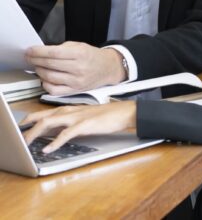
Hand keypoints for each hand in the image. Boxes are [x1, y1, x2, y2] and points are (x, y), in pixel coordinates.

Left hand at [21, 101, 136, 152]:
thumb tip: (57, 132)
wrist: (126, 112)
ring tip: (25, 142)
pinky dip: (55, 142)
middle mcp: (71, 111)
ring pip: (49, 122)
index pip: (45, 113)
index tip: (22, 127)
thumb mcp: (86, 117)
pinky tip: (48, 148)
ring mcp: (77, 117)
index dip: (31, 119)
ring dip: (35, 133)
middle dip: (27, 126)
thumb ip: (71, 122)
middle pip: (43, 116)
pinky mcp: (85, 125)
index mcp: (71, 109)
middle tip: (19, 135)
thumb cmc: (109, 115)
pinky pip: (66, 133)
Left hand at [26, 42, 126, 94]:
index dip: (38, 52)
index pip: (54, 53)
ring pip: (49, 77)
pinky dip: (45, 84)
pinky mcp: (75, 91)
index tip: (29, 50)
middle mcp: (79, 68)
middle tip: (29, 57)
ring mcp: (77, 81)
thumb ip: (62, 48)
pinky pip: (54, 90)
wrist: (108, 68)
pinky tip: (45, 78)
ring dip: (39, 71)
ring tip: (38, 66)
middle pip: (50, 65)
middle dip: (35, 60)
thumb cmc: (91, 56)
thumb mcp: (80, 46)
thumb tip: (41, 51)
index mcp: (81, 54)